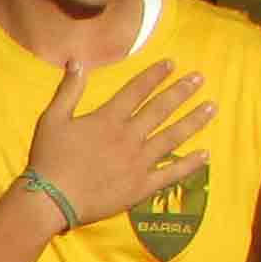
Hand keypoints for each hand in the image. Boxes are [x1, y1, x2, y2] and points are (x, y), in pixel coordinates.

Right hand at [24, 58, 211, 227]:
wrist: (52, 199)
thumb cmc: (49, 159)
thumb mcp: (51, 119)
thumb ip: (68, 90)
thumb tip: (77, 62)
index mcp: (108, 119)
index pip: (136, 91)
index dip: (155, 76)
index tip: (172, 63)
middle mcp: (129, 137)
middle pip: (160, 110)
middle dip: (181, 92)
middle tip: (200, 78)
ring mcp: (139, 162)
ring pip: (172, 137)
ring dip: (193, 121)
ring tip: (212, 107)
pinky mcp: (142, 186)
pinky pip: (171, 174)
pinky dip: (190, 165)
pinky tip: (206, 155)